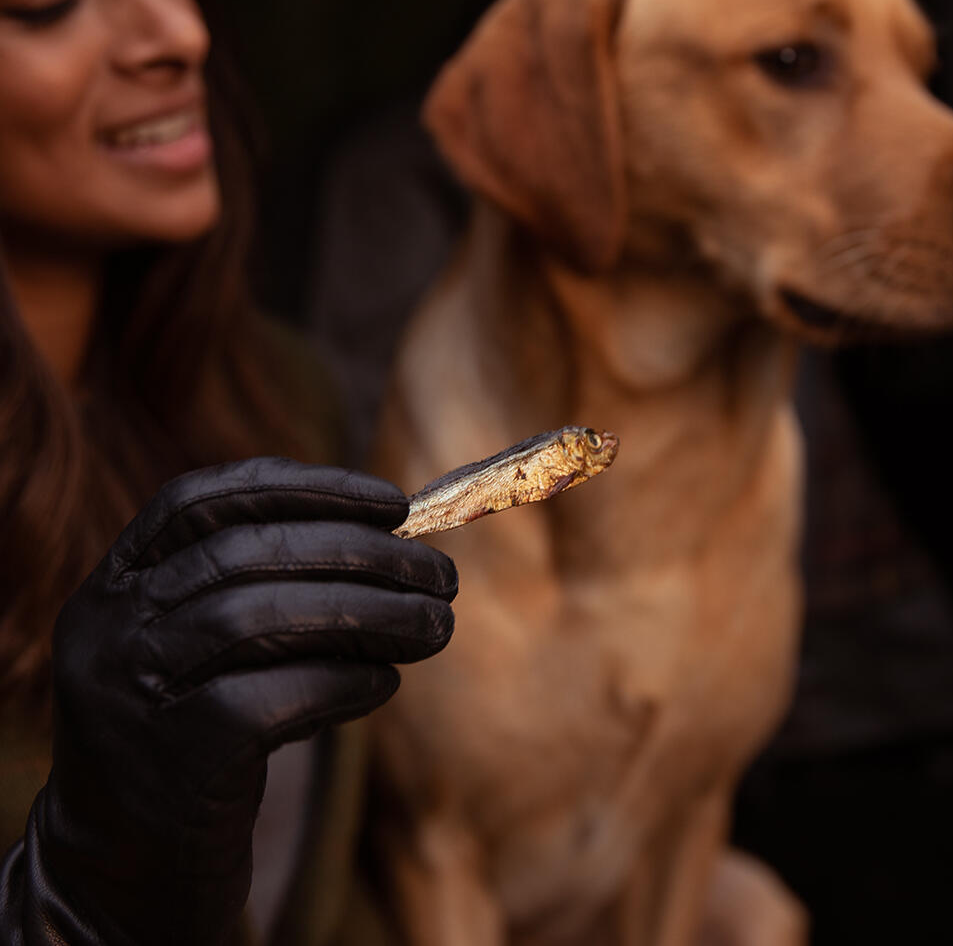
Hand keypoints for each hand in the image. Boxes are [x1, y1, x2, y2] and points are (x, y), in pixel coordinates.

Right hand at [0, 458, 455, 944]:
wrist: (126, 871)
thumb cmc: (195, 739)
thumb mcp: (211, 652)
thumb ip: (274, 594)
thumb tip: (402, 554)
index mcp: (115, 582)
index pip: (200, 498)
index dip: (302, 486)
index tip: (392, 501)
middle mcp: (107, 625)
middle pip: (243, 552)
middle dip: (358, 551)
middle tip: (440, 574)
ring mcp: (127, 690)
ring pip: (258, 617)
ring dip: (368, 612)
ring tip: (435, 624)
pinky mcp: (172, 756)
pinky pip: (273, 698)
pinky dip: (342, 681)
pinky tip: (384, 682)